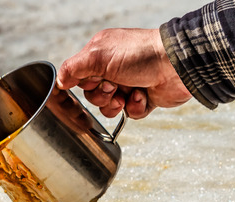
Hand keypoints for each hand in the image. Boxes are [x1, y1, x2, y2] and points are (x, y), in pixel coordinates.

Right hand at [56, 28, 191, 118]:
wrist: (175, 66)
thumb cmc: (139, 54)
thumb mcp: (98, 56)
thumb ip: (74, 68)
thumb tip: (59, 80)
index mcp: (101, 55)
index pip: (81, 77)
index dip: (85, 85)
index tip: (94, 83)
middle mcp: (114, 69)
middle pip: (94, 95)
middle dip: (102, 96)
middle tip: (113, 87)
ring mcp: (130, 84)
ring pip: (110, 107)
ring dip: (117, 104)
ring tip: (127, 94)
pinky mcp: (145, 98)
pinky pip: (131, 113)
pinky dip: (136, 107)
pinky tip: (143, 95)